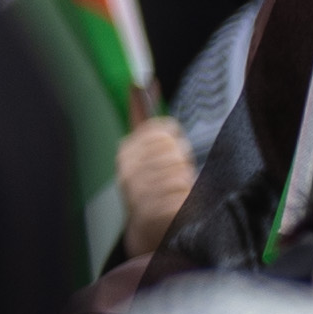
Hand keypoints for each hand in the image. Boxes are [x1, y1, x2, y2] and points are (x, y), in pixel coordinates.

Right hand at [113, 117, 195, 260]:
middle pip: (173, 149)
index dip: (172, 140)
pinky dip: (187, 200)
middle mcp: (128, 171)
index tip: (171, 150)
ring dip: (185, 183)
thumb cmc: (151, 186)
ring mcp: (139, 193)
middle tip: (174, 176)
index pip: (160, 130)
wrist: (148, 231)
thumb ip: (143, 117)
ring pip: (180, 171)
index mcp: (126, 153)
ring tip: (175, 193)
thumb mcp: (145, 150)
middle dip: (181, 162)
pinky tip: (177, 205)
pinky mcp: (154, 212)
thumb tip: (143, 82)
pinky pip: (184, 195)